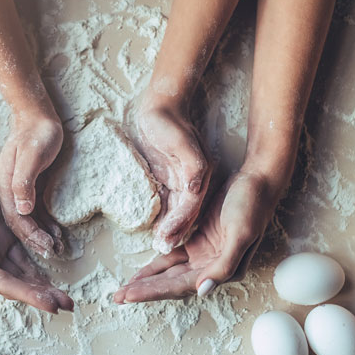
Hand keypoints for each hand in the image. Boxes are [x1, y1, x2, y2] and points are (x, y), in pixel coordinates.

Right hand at [0, 112, 64, 257]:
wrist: (37, 116)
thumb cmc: (36, 133)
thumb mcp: (30, 155)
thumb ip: (24, 181)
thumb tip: (24, 210)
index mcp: (4, 187)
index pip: (16, 219)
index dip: (30, 236)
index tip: (45, 249)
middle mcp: (8, 192)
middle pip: (19, 224)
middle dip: (34, 243)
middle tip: (52, 257)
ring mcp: (17, 191)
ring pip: (27, 222)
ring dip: (40, 237)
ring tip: (56, 249)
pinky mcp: (29, 189)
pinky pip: (35, 212)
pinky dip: (45, 225)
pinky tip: (55, 234)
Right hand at [0, 151, 73, 313]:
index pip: (6, 285)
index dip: (29, 296)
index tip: (52, 305)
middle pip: (17, 282)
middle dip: (40, 294)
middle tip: (66, 303)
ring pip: (23, 269)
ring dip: (41, 281)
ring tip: (63, 293)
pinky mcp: (4, 229)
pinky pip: (24, 249)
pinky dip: (37, 259)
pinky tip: (52, 266)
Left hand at [113, 170, 280, 303]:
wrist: (258, 181)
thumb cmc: (252, 205)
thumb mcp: (241, 233)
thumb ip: (224, 265)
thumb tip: (202, 290)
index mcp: (223, 270)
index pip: (182, 286)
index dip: (154, 292)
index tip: (129, 296)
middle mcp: (212, 268)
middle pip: (172, 284)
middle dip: (146, 291)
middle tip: (117, 297)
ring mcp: (204, 255)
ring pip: (170, 273)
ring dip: (149, 281)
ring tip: (125, 291)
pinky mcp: (199, 241)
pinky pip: (173, 257)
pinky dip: (157, 265)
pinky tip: (142, 272)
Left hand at [135, 101, 211, 254]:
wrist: (161, 106)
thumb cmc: (169, 122)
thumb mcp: (182, 142)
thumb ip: (192, 166)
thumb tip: (195, 188)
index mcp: (199, 175)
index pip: (191, 206)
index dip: (180, 223)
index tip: (167, 238)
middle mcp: (193, 182)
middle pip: (185, 213)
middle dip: (175, 232)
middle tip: (163, 248)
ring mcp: (181, 181)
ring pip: (177, 212)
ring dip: (169, 229)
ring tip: (159, 246)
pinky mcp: (169, 179)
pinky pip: (167, 203)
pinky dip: (163, 218)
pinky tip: (155, 230)